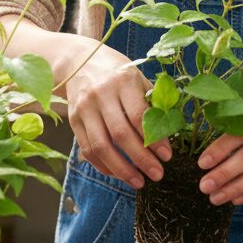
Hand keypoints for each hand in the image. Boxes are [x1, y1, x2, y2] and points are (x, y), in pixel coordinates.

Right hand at [62, 42, 171, 189]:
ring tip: (139, 182)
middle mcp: (101, 94)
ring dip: (121, 169)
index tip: (167, 156)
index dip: (154, 140)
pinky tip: (118, 174)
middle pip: (120, 134)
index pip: (139, 116)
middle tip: (158, 174)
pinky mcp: (73, 120)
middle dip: (141, 159)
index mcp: (122, 81)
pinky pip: (87, 149)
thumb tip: (169, 133)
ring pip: (101, 146)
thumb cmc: (117, 72)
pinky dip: (103, 166)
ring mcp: (84, 108)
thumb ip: (151, 102)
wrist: (79, 60)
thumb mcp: (137, 77)